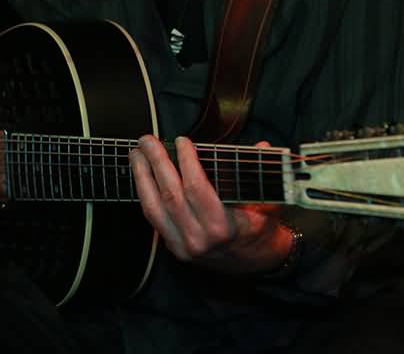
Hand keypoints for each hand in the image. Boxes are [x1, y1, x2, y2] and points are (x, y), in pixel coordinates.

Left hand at [129, 136, 292, 275]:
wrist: (254, 262)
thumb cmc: (260, 227)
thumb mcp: (267, 201)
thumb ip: (262, 173)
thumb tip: (262, 145)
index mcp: (223, 227)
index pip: (197, 189)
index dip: (187, 162)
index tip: (182, 140)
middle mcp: (199, 239)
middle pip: (171, 195)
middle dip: (157, 163)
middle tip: (148, 140)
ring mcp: (183, 246)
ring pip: (154, 208)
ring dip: (142, 177)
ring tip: (136, 153)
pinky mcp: (174, 248)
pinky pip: (153, 218)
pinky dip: (144, 194)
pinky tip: (140, 175)